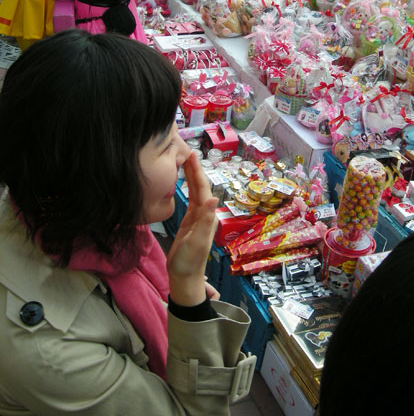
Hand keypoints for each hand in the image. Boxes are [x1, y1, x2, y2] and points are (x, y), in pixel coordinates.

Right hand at [167, 152, 217, 306]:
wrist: (184, 277)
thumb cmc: (188, 261)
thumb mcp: (196, 241)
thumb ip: (204, 220)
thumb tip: (214, 198)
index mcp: (206, 216)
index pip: (202, 189)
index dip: (198, 172)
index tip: (192, 156)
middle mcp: (204, 213)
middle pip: (200, 186)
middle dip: (195, 169)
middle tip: (188, 152)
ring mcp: (197, 216)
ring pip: (195, 190)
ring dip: (192, 175)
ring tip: (186, 160)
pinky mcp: (190, 220)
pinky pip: (190, 197)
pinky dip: (188, 186)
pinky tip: (185, 180)